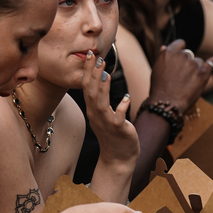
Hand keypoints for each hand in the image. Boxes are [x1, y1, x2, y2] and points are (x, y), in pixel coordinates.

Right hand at [81, 50, 138, 165]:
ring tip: (106, 72)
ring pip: (101, 103)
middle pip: (91, 92)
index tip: (90, 54)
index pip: (86, 86)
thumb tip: (101, 76)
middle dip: (93, 74)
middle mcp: (96, 115)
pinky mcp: (119, 130)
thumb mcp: (103, 113)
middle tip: (96, 57)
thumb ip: (100, 97)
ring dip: (103, 87)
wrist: (118, 158)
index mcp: (92, 109)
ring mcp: (106, 123)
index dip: (87, 70)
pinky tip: (126, 97)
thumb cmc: (113, 133)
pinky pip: (118, 118)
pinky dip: (121, 108)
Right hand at [147, 38, 212, 115]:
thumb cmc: (159, 90)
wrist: (167, 104)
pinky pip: (212, 63)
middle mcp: (181, 55)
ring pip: (199, 62)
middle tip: (182, 78)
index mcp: (168, 52)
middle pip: (189, 55)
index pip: (180, 44)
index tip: (182, 58)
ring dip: (196, 69)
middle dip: (187, 64)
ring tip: (188, 84)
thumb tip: (164, 46)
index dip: (181, 51)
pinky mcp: (203, 72)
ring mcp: (192, 63)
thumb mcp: (157, 70)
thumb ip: (163, 58)